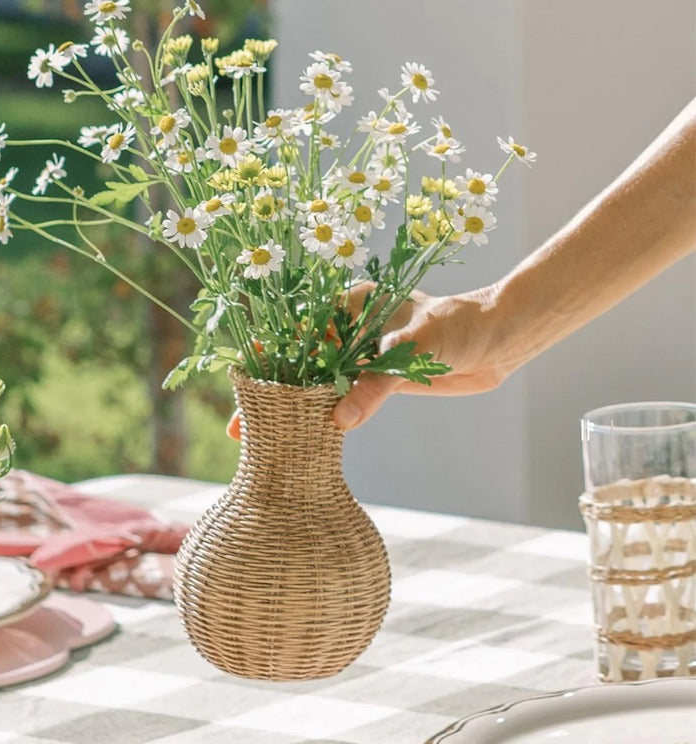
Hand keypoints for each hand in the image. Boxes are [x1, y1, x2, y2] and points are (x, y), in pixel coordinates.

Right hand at [226, 281, 508, 438]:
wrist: (502, 340)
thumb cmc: (461, 328)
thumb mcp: (414, 351)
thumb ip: (375, 384)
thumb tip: (339, 421)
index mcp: (353, 304)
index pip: (301, 333)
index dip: (272, 361)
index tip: (249, 386)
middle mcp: (351, 327)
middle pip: (302, 362)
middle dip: (274, 392)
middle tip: (241, 428)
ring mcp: (362, 353)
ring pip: (319, 383)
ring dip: (295, 408)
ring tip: (262, 439)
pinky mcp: (378, 377)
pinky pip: (343, 397)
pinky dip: (324, 414)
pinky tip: (304, 435)